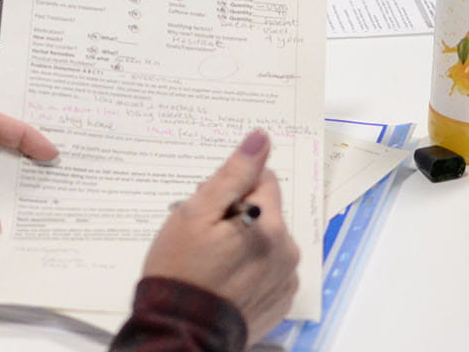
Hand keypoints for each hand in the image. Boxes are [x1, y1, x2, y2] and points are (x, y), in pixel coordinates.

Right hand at [141, 130, 299, 341]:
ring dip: (245, 241)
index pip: (262, 180)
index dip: (232, 188)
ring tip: (212, 261)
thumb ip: (232, 176)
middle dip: (238, 214)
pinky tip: (224, 280)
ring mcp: (285, 279)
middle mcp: (287, 250)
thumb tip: (261, 138)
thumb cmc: (181, 269)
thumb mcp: (195, 214)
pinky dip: (250, 269)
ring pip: (268, 240)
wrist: (182, 331)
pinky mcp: (280, 301)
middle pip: (266, 211)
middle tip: (204, 236)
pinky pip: (269, 270)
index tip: (208, 206)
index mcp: (269, 224)